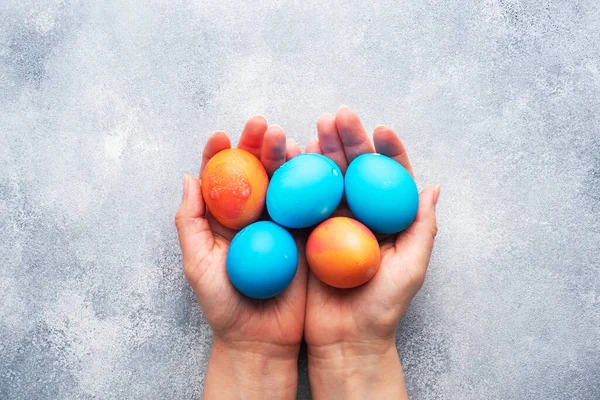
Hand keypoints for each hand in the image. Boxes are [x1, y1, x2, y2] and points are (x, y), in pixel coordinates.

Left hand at [175, 116, 305, 399]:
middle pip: (255, 172)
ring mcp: (282, 223)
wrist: (262, 340)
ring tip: (286, 139)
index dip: (219, 154)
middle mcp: (254, 215)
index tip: (221, 135)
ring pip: (284, 182)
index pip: (220, 178)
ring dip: (285, 157)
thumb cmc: (224, 306)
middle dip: (257, 145)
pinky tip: (313, 162)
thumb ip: (190, 223)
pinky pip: (309, 205)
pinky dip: (312, 183)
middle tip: (262, 125)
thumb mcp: (197, 265)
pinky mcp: (306, 236)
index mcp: (224, 219)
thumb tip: (189, 178)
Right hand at [304, 106, 440, 399]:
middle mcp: (358, 215)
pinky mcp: (304, 233)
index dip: (387, 150)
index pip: (389, 177)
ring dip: (321, 151)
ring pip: (325, 178)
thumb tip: (433, 187)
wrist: (344, 340)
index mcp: (386, 219)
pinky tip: (291, 156)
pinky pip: (299, 200)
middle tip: (339, 116)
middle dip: (348, 140)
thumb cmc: (382, 309)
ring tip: (315, 128)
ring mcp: (330, 222)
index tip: (381, 129)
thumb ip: (422, 229)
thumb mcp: (411, 269)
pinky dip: (294, 178)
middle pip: (354, 170)